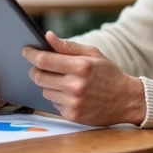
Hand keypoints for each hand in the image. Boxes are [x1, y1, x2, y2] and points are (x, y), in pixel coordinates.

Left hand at [23, 32, 145, 126]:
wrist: (127, 100)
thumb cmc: (109, 74)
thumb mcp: (93, 54)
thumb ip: (68, 46)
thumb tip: (47, 37)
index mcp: (81, 66)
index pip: (44, 60)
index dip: (31, 54)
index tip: (26, 50)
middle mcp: (76, 85)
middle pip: (39, 77)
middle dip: (36, 70)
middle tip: (41, 67)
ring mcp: (74, 102)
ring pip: (45, 91)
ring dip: (48, 85)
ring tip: (64, 82)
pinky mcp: (73, 115)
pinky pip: (53, 104)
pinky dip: (58, 98)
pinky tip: (71, 95)